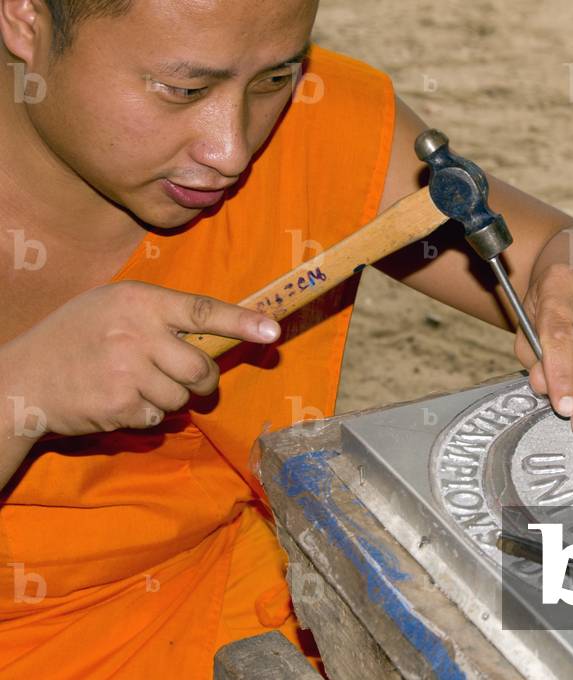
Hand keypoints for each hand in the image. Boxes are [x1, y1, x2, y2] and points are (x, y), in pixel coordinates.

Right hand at [2, 281, 279, 437]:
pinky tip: (119, 400)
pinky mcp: (120, 406)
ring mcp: (127, 372)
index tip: (273, 330)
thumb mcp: (113, 306)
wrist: (22, 379)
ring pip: (183, 397)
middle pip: (202, 368)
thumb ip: (162, 315)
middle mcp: (136, 334)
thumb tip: (221, 334)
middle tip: (190, 378)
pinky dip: (147, 415)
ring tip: (135, 383)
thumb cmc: (77, 337)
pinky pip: (159, 417)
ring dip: (170, 398)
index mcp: (139, 301)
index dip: (242, 322)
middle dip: (204, 379)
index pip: (202, 310)